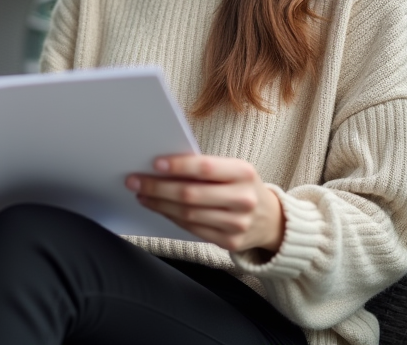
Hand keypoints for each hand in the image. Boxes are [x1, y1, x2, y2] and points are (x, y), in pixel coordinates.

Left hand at [126, 154, 284, 253]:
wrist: (271, 219)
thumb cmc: (242, 186)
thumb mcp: (233, 170)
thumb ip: (205, 168)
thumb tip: (161, 166)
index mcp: (244, 173)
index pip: (205, 168)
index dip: (178, 166)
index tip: (154, 163)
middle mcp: (243, 199)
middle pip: (191, 195)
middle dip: (158, 188)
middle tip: (134, 181)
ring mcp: (237, 224)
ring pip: (188, 214)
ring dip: (159, 204)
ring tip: (141, 194)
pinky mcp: (230, 242)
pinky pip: (192, 229)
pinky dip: (171, 217)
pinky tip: (158, 208)